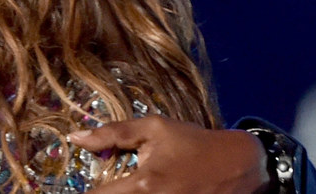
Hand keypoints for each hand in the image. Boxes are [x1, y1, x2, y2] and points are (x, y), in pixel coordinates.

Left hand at [70, 116, 268, 193]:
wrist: (239, 165)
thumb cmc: (193, 142)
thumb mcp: (153, 128)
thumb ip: (113, 134)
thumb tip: (75, 137)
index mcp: (144, 185)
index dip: (86, 192)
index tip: (82, 187)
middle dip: (106, 193)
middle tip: (108, 183)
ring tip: (125, 184)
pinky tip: (148, 190)